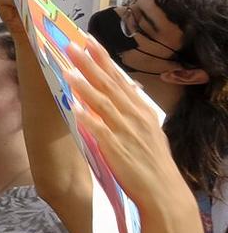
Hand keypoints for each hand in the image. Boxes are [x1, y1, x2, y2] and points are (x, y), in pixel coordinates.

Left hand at [64, 38, 189, 211]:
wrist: (163, 192)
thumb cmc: (153, 162)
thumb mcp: (149, 130)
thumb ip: (135, 110)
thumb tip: (127, 90)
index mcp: (142, 111)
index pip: (120, 78)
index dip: (104, 59)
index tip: (89, 41)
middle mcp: (134, 116)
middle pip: (109, 84)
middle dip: (90, 63)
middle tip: (73, 44)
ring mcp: (125, 131)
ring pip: (102, 102)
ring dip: (85, 84)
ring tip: (68, 68)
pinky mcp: (116, 149)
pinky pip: (99, 129)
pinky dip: (86, 116)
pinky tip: (73, 105)